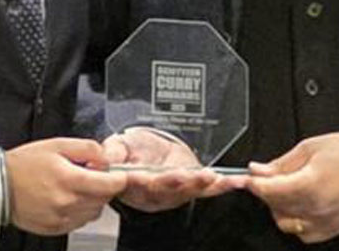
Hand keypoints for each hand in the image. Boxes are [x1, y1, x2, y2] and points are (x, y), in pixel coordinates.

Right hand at [5, 138, 126, 235]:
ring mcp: (61, 218)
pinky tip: (67, 198)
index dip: (119, 178)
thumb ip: (87, 148)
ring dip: (93, 199)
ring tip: (75, 186)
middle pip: (104, 199)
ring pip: (94, 212)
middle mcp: (67, 203)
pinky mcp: (55, 229)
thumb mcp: (58, 144)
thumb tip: (106, 158)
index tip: (119, 173)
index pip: (110, 185)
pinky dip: (80, 211)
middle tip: (90, 174)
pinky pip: (80, 222)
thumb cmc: (24, 164)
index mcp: (69, 180)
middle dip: (104, 186)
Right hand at [103, 128, 243, 212]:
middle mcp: (154, 191)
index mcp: (133, 181)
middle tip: (185, 175)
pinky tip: (232, 181)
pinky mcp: (191, 188)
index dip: (142, 179)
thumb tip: (106, 158)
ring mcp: (174, 192)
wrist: (148, 154)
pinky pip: (206, 190)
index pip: (136, 181)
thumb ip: (113, 151)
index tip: (148, 174)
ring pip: (187, 191)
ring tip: (211, 176)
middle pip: (164, 188)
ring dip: (200, 184)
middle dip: (176, 182)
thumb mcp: (117, 145)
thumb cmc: (132, 150)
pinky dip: (221, 186)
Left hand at [245, 132, 338, 244]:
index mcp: (311, 184)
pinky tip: (300, 204)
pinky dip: (294, 220)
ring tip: (287, 188)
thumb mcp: (312, 147)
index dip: (252, 183)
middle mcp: (316, 208)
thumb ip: (282, 162)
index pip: (269, 190)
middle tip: (267, 176)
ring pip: (284, 221)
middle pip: (273, 205)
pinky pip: (300, 232)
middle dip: (265, 190)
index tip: (243, 178)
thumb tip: (258, 169)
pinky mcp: (330, 230)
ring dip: (278, 206)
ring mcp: (324, 222)